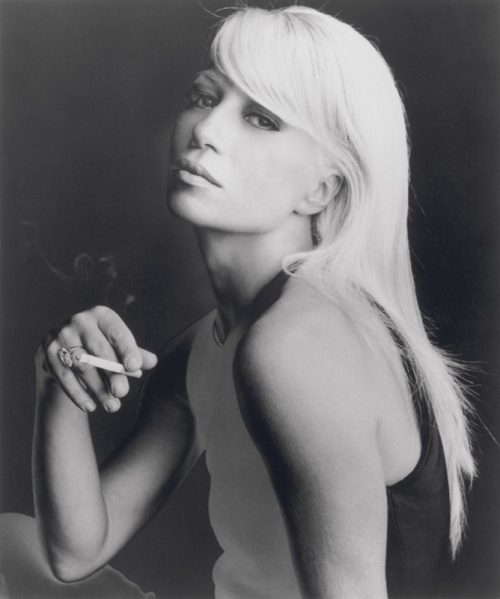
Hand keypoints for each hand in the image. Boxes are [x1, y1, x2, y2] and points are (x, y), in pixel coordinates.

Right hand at [35, 306, 157, 412]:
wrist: (64, 349)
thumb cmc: (100, 347)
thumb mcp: (118, 347)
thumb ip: (135, 354)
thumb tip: (152, 361)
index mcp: (102, 315)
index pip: (117, 332)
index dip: (127, 349)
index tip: (135, 367)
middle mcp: (80, 321)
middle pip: (98, 350)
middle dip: (112, 372)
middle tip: (122, 392)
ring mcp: (61, 336)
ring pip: (82, 366)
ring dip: (98, 388)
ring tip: (112, 406)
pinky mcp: (48, 353)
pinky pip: (64, 376)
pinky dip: (78, 394)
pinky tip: (90, 406)